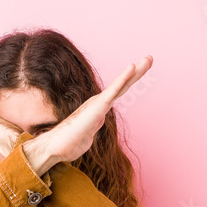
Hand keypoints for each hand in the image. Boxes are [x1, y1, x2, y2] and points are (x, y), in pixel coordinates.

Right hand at [27, 55, 153, 169]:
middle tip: (150, 58)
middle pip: (123, 85)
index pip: (118, 93)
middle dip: (138, 72)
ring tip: (149, 58)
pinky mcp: (97, 107)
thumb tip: (97, 123)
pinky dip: (123, 78)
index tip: (140, 70)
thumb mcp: (88, 136)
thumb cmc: (69, 144)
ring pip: (122, 85)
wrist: (56, 148)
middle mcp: (99, 102)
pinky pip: (113, 91)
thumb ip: (94, 127)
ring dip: (136, 72)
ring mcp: (99, 103)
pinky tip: (132, 67)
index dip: (129, 81)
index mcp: (99, 109)